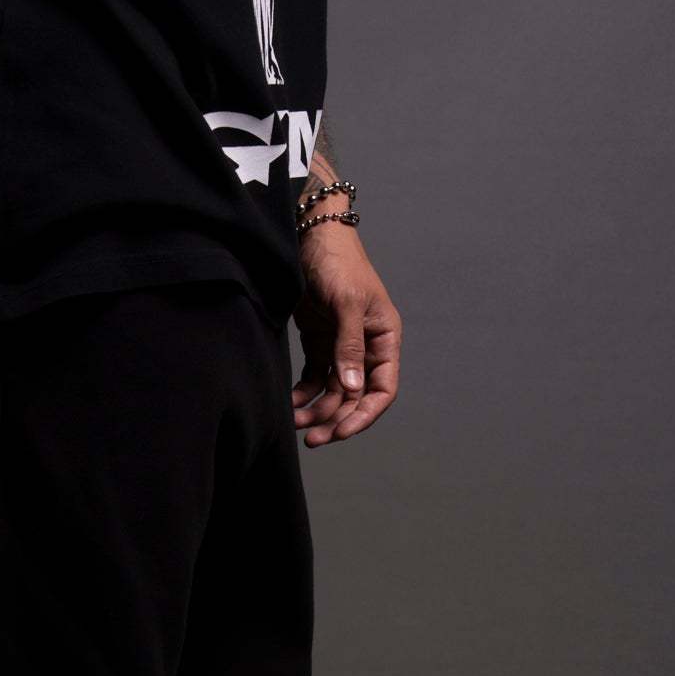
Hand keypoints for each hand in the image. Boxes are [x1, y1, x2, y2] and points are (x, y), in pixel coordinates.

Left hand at [290, 224, 400, 446]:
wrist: (308, 235)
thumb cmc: (337, 262)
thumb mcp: (346, 303)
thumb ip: (349, 347)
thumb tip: (353, 389)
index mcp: (384, 338)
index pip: (382, 389)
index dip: (363, 415)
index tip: (341, 432)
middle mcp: (366, 347)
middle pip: (355, 398)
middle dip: (335, 420)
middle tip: (312, 440)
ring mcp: (341, 347)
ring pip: (332, 393)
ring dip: (316, 411)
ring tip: (294, 423)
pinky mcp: (319, 343)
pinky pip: (314, 380)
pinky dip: (303, 395)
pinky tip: (290, 406)